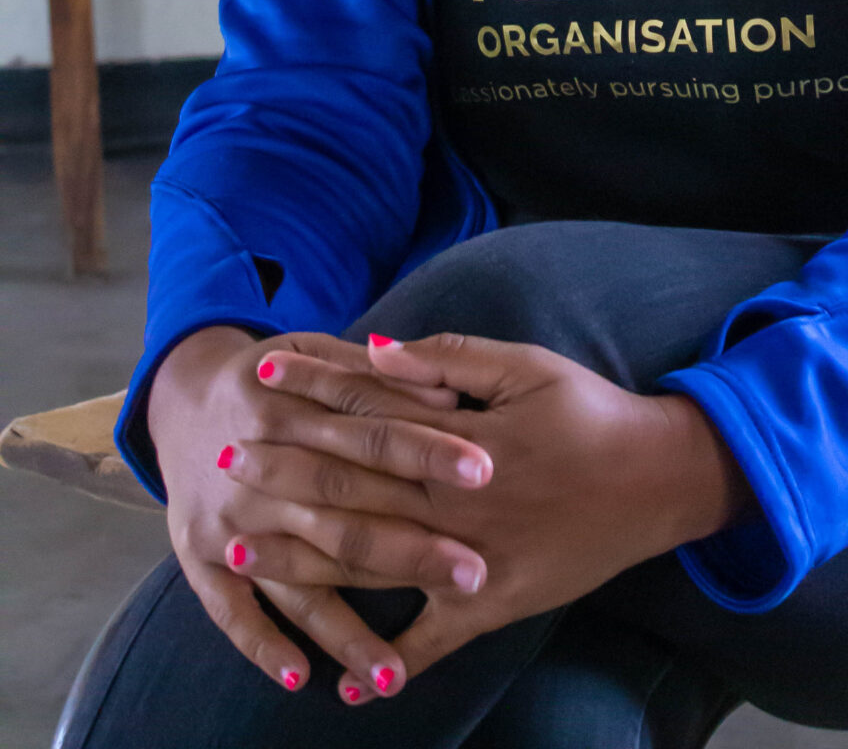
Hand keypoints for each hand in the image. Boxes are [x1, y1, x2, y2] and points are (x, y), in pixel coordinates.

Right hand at [147, 325, 495, 699]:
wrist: (180, 397)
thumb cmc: (275, 378)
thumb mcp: (316, 353)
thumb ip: (376, 377)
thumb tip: (447, 403)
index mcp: (291, 408)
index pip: (372, 432)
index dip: (428, 451)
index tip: (486, 473)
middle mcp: (257, 468)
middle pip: (343, 509)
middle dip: (410, 545)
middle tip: (474, 571)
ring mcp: (227, 519)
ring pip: (296, 578)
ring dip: (344, 627)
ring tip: (394, 672)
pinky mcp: (198, 558)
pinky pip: (230, 612)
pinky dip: (262, 644)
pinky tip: (301, 675)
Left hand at [223, 330, 752, 702]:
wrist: (659, 479)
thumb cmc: (590, 412)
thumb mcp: (526, 366)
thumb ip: (449, 360)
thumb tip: (377, 350)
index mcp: (460, 440)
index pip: (368, 414)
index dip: (311, 395)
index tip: (260, 381)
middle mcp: (456, 505)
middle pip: (353, 490)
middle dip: (284, 475)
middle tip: (225, 464)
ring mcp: (472, 561)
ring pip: (374, 564)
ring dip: (305, 560)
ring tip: (244, 554)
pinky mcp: (495, 605)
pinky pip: (436, 643)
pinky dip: (393, 669)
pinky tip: (348, 689)